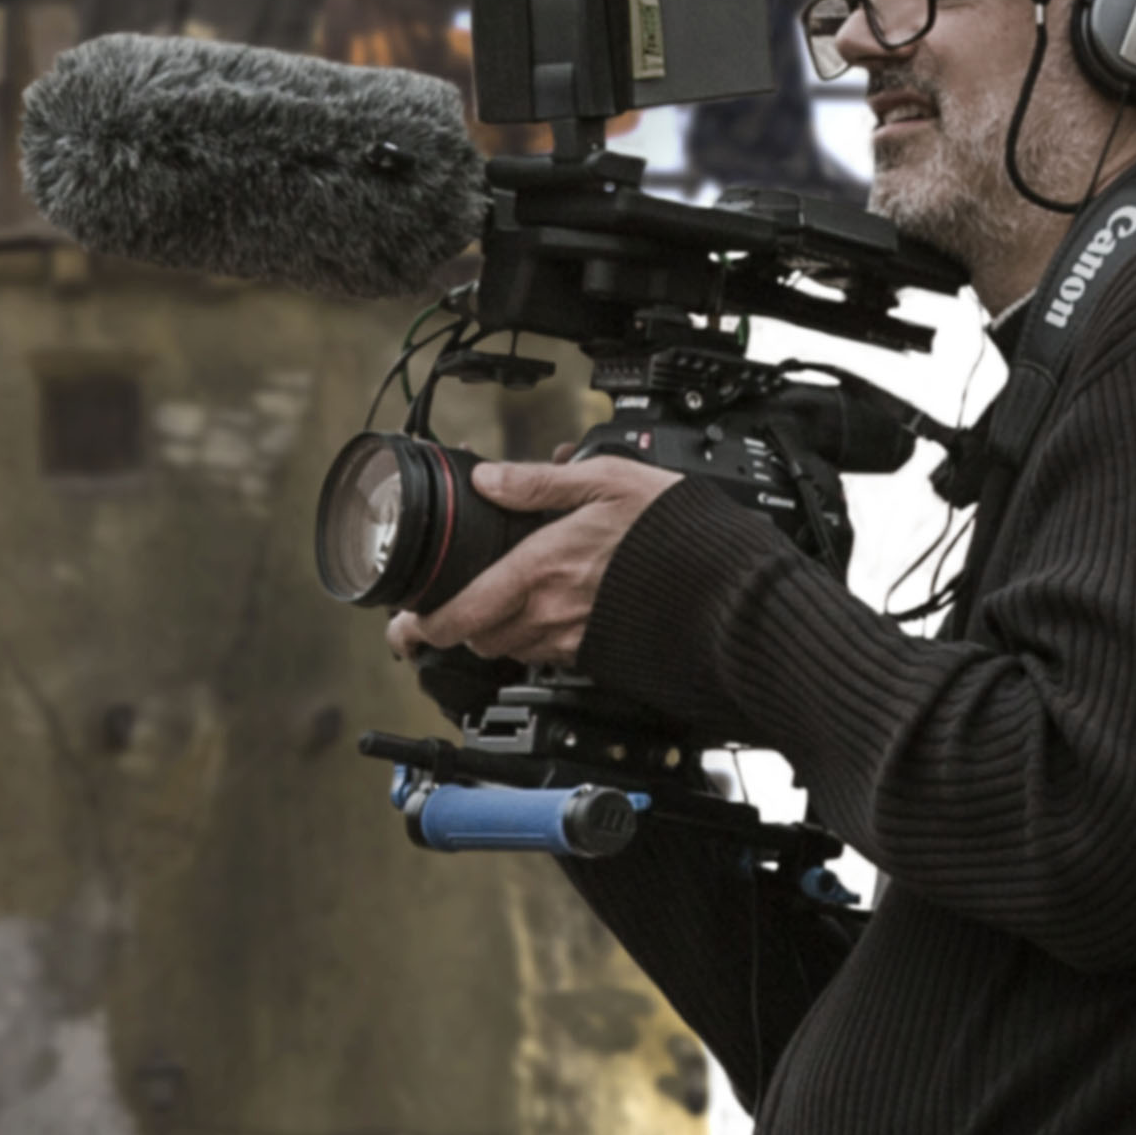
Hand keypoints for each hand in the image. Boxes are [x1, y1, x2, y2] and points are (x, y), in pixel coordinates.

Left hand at [385, 454, 684, 671]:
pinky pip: (549, 656)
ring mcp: (575, 640)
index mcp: (541, 570)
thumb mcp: (607, 481)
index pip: (460, 614)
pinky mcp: (599, 655)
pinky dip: (536, 639)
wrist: (731, 590)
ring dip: (496, 633)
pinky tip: (548, 614)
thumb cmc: (677, 533)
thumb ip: (540, 484)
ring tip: (495, 607)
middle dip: (457, 627)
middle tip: (444, 611)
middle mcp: (551, 614)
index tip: (404, 628)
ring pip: (512, 649)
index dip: (421, 628)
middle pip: (478, 639)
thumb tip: (490, 478)